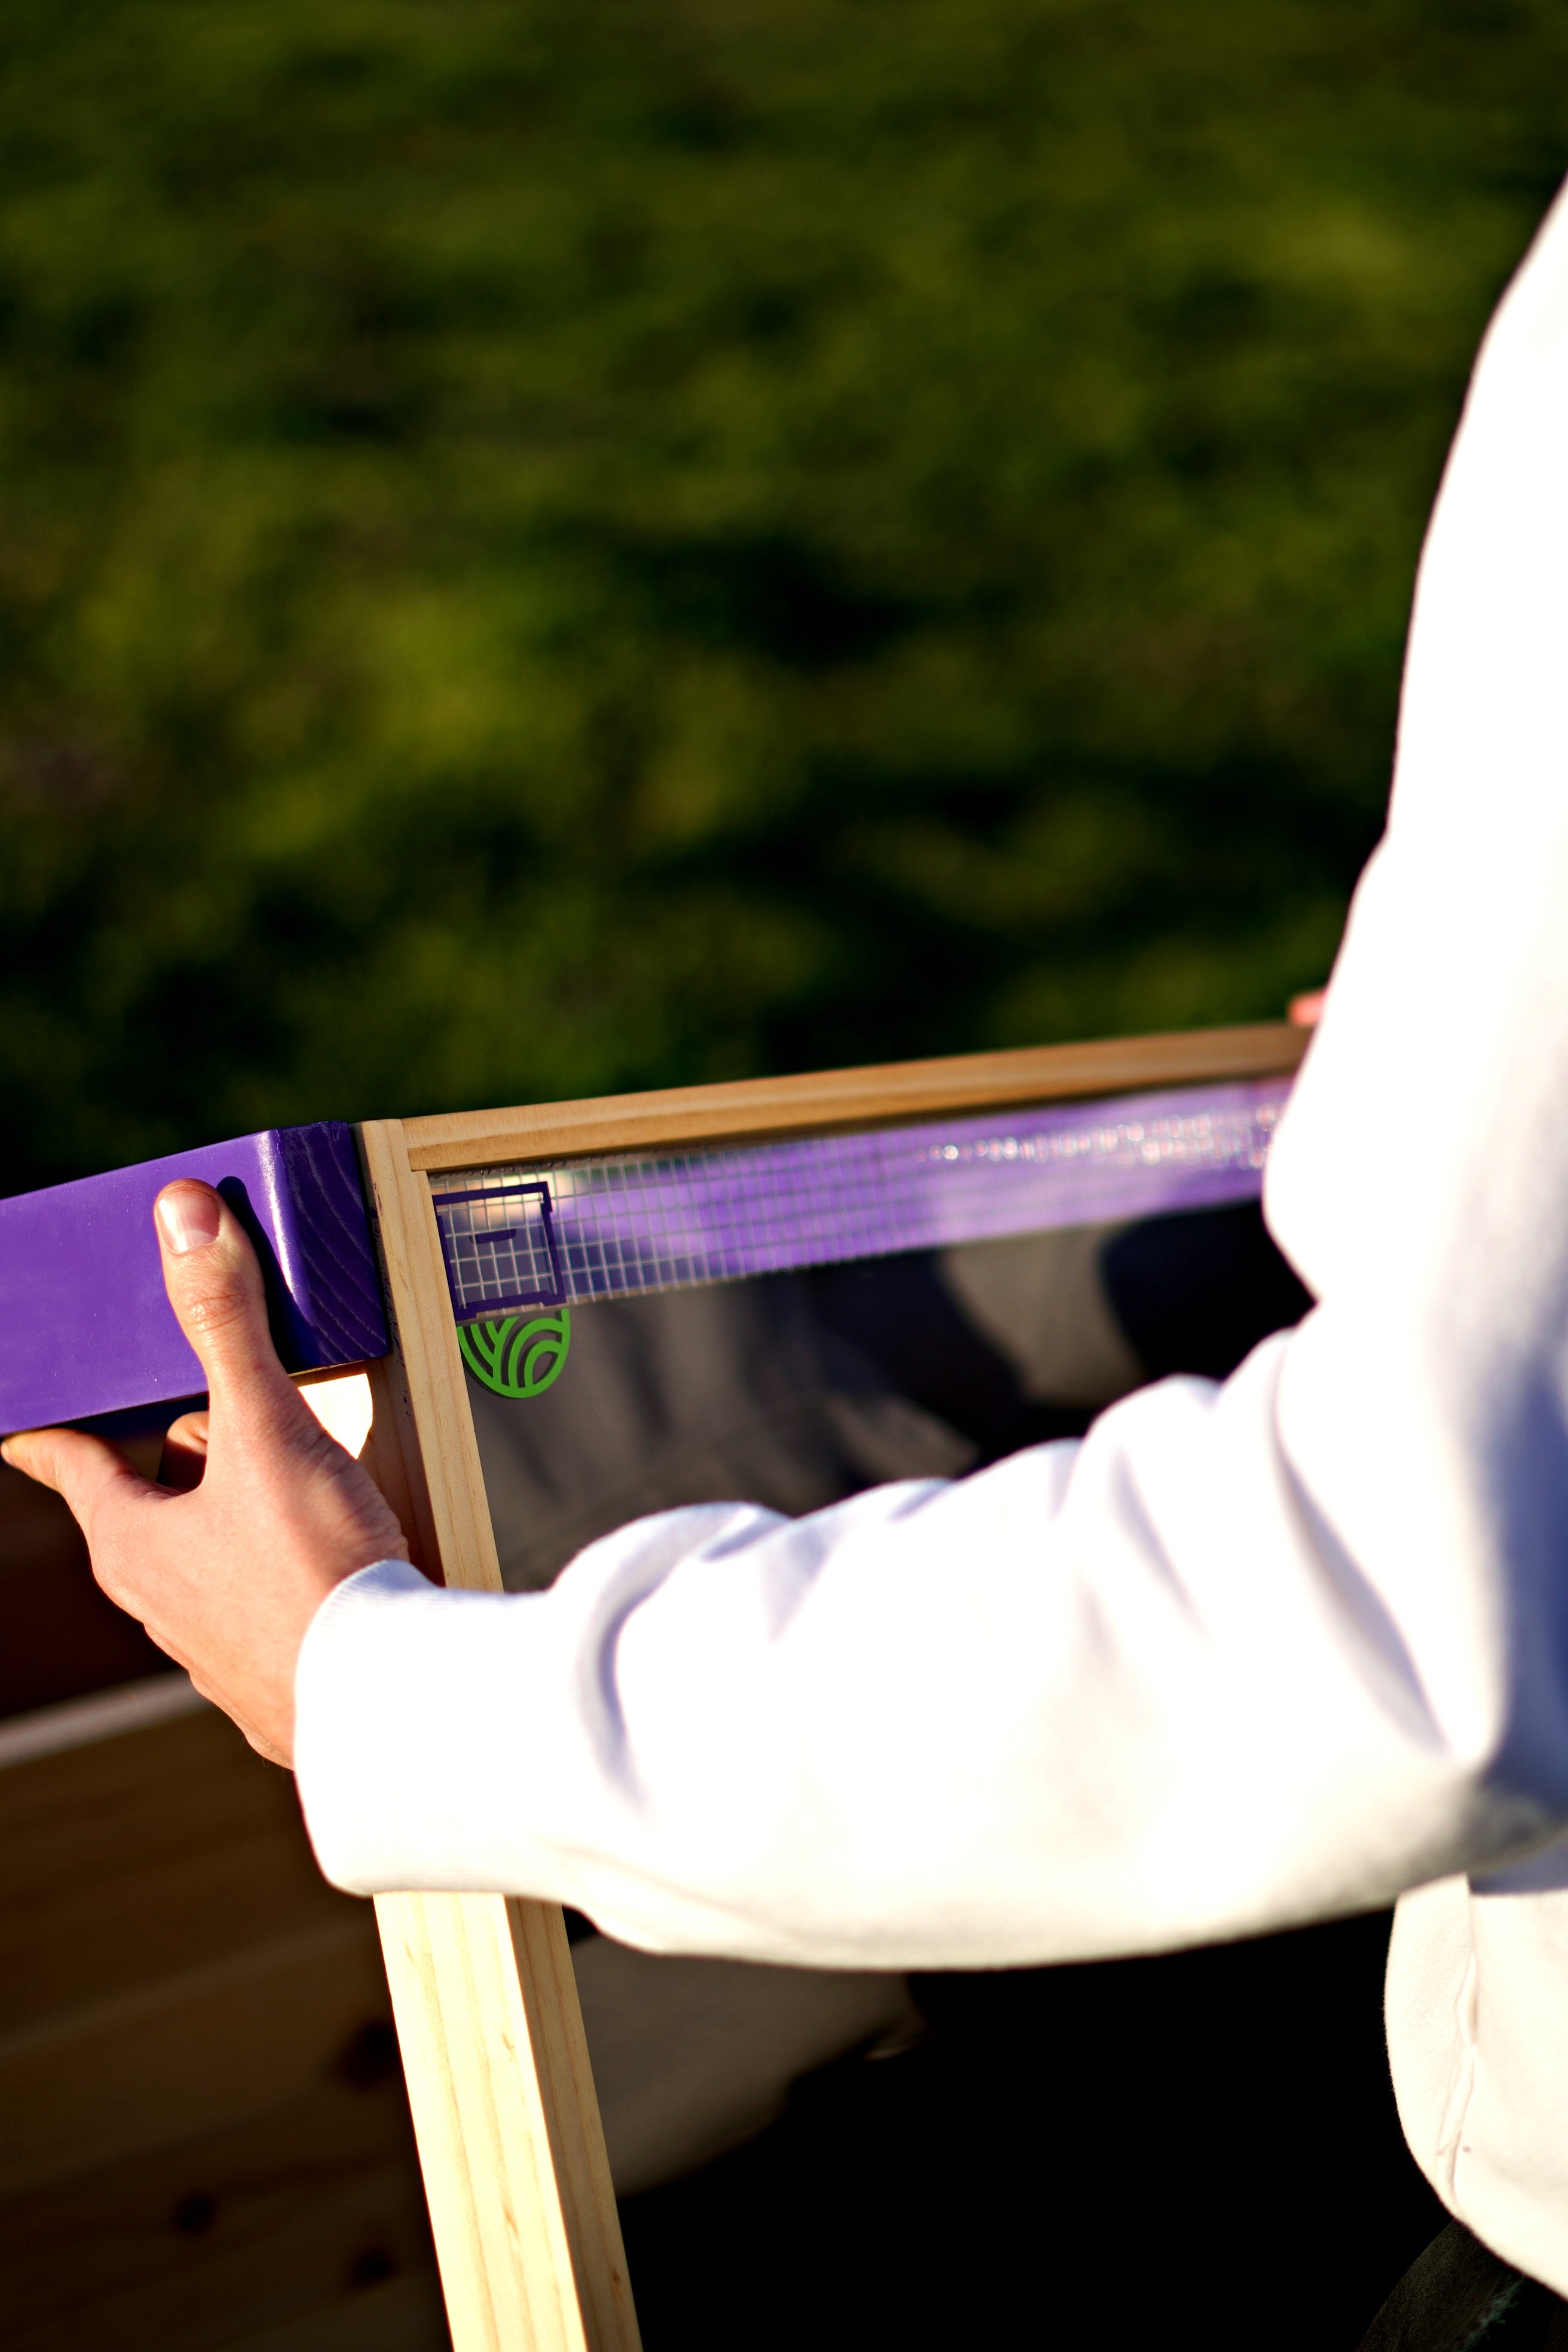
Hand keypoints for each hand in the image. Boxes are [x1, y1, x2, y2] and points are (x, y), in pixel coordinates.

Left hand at [0, 1181, 407, 1764]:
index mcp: (134, 1542)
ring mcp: (218, 1645)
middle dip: (191, 1454)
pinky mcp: (279, 1674)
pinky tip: (338, 1558)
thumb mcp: (268, 1428)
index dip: (50, 1436)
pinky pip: (270, 1597)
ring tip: (307, 1478)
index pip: (73, 1468)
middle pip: (155, 1500)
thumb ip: (228, 1323)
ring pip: (214, 1551)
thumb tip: (182, 1213)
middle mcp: (161, 1601)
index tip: (24, 1427)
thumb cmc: (313, 1569)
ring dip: (247, 1510)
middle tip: (236, 1410)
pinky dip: (292, 1565)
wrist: (390, 1706)